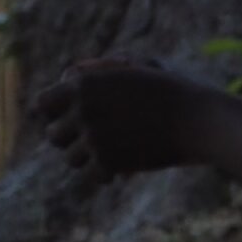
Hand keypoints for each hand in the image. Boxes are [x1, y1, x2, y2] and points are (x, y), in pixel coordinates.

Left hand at [30, 56, 209, 181]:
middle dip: (70, 137)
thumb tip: (70, 74)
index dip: (55, 111)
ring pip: (71, 158)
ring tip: (112, 151)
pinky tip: (122, 168)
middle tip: (93, 136)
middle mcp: (83, 109)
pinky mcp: (108, 162)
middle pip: (52, 135)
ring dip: (88, 157)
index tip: (70, 117)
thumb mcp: (138, 66)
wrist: (199, 119)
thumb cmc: (173, 90)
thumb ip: (102, 70)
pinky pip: (91, 176)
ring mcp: (94, 137)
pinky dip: (104, 174)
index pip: (41, 103)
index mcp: (85, 83)